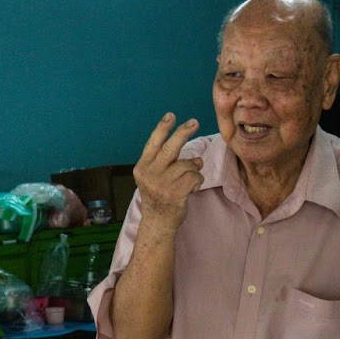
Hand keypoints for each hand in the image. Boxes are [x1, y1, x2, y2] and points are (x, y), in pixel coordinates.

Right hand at [133, 114, 202, 229]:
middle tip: (194, 122)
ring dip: (194, 168)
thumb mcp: (153, 177)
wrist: (158, 222)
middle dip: (183, 133)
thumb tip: (189, 150)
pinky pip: (194, 176)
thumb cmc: (158, 196)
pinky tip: (191, 187)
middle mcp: (150, 174)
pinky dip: (197, 180)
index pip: (153, 143)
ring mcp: (162, 184)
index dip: (162, 128)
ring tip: (190, 177)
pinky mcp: (175, 193)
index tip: (171, 115)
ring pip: (187, 164)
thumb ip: (165, 161)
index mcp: (142, 167)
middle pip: (170, 148)